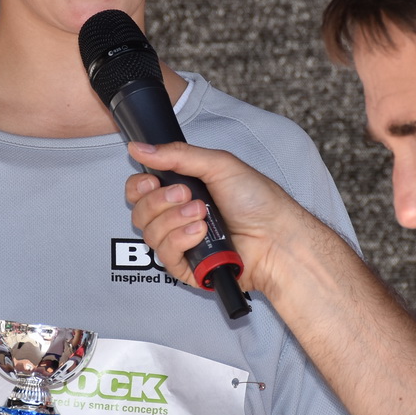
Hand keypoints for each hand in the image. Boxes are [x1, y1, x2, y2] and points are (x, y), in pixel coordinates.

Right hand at [124, 140, 309, 297]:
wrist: (276, 235)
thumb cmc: (256, 200)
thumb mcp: (218, 165)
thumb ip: (177, 155)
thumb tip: (139, 147)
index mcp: (182, 190)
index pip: (139, 190)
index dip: (139, 186)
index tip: (151, 181)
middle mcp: (177, 217)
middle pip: (139, 211)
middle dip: (159, 201)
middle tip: (187, 195)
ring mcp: (181, 242)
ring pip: (149, 233)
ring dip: (174, 220)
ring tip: (203, 214)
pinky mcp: (187, 267)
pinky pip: (165, 255)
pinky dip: (181, 240)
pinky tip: (201, 233)